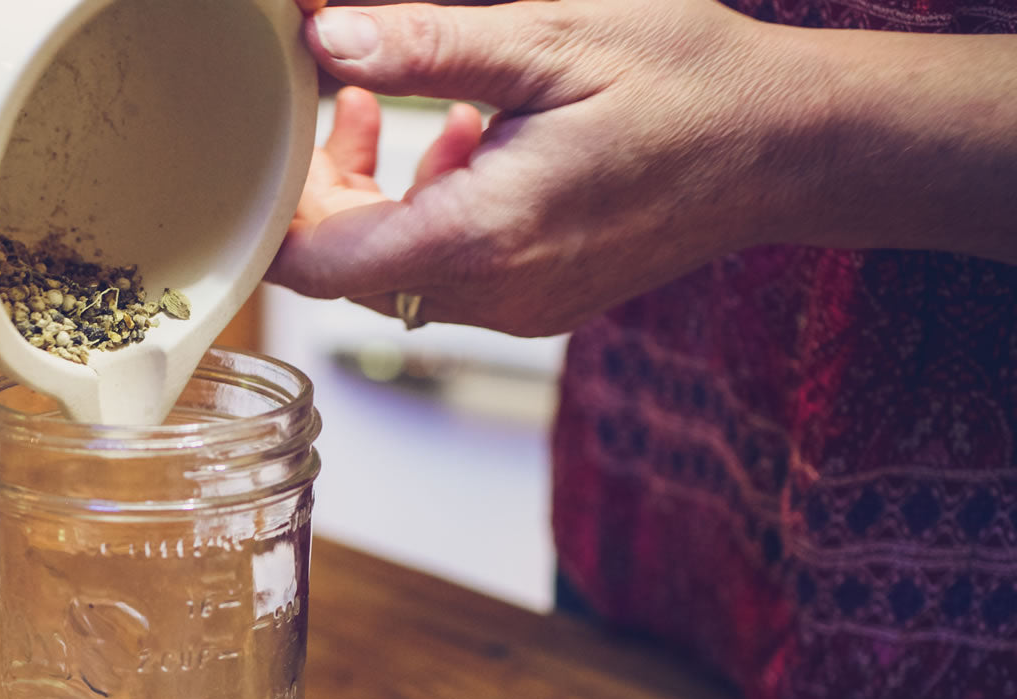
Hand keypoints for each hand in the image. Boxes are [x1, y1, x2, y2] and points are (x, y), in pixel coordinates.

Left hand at [269, 0, 800, 335]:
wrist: (792, 147)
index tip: (262, 152)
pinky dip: (432, 211)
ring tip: (402, 108)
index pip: (320, 265)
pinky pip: (451, 272)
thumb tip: (326, 35)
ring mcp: (520, 308)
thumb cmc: (689, 84)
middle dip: (324, 189)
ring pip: (397, 271)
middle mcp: (494, 294)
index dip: (273, 214)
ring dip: (379, 195)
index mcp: (482, 237)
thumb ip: (427, 43)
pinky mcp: (541, 299)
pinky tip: (467, 143)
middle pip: (349, 270)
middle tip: (336, 97)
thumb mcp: (550, 39)